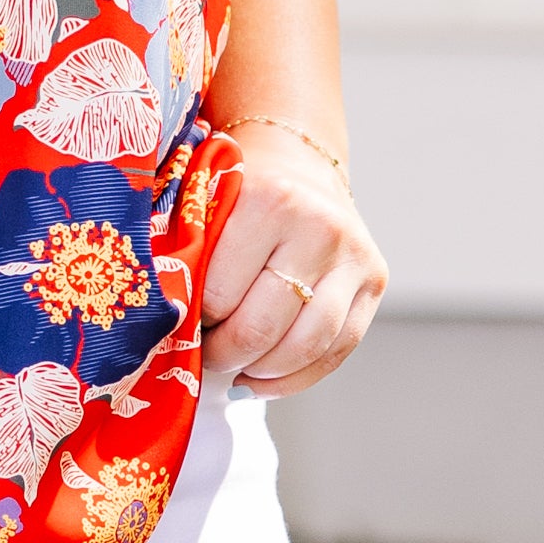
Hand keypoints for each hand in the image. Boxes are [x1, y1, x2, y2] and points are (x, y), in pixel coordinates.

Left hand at [200, 130, 385, 393]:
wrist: (300, 165)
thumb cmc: (243, 190)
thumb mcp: (208, 204)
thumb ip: (189, 255)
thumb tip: (169, 325)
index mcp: (269, 201)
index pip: (220, 292)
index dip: (194, 321)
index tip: (180, 326)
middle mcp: (319, 228)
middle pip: (262, 326)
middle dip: (224, 354)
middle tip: (204, 355)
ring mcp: (353, 257)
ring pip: (305, 347)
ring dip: (261, 371)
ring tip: (235, 368)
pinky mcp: (374, 281)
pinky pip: (337, 351)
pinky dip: (296, 377)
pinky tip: (265, 377)